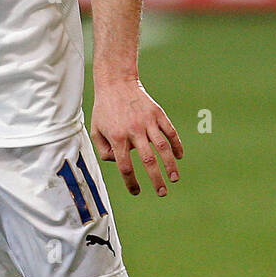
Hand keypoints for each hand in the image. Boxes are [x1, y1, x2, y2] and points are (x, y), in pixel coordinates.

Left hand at [91, 78, 182, 196]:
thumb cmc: (104, 109)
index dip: (131, 182)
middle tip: (162, 193)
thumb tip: (119, 163)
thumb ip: (104, 151)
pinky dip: (176, 145)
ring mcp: (148, 122)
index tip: (136, 191)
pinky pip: (170, 132)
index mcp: (117, 138)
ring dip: (170, 165)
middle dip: (156, 179)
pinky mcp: (158, 114)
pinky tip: (179, 156)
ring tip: (175, 178)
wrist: (116, 83)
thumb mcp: (95, 131)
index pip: (125, 166)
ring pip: (162, 147)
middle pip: (148, 161)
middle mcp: (134, 131)